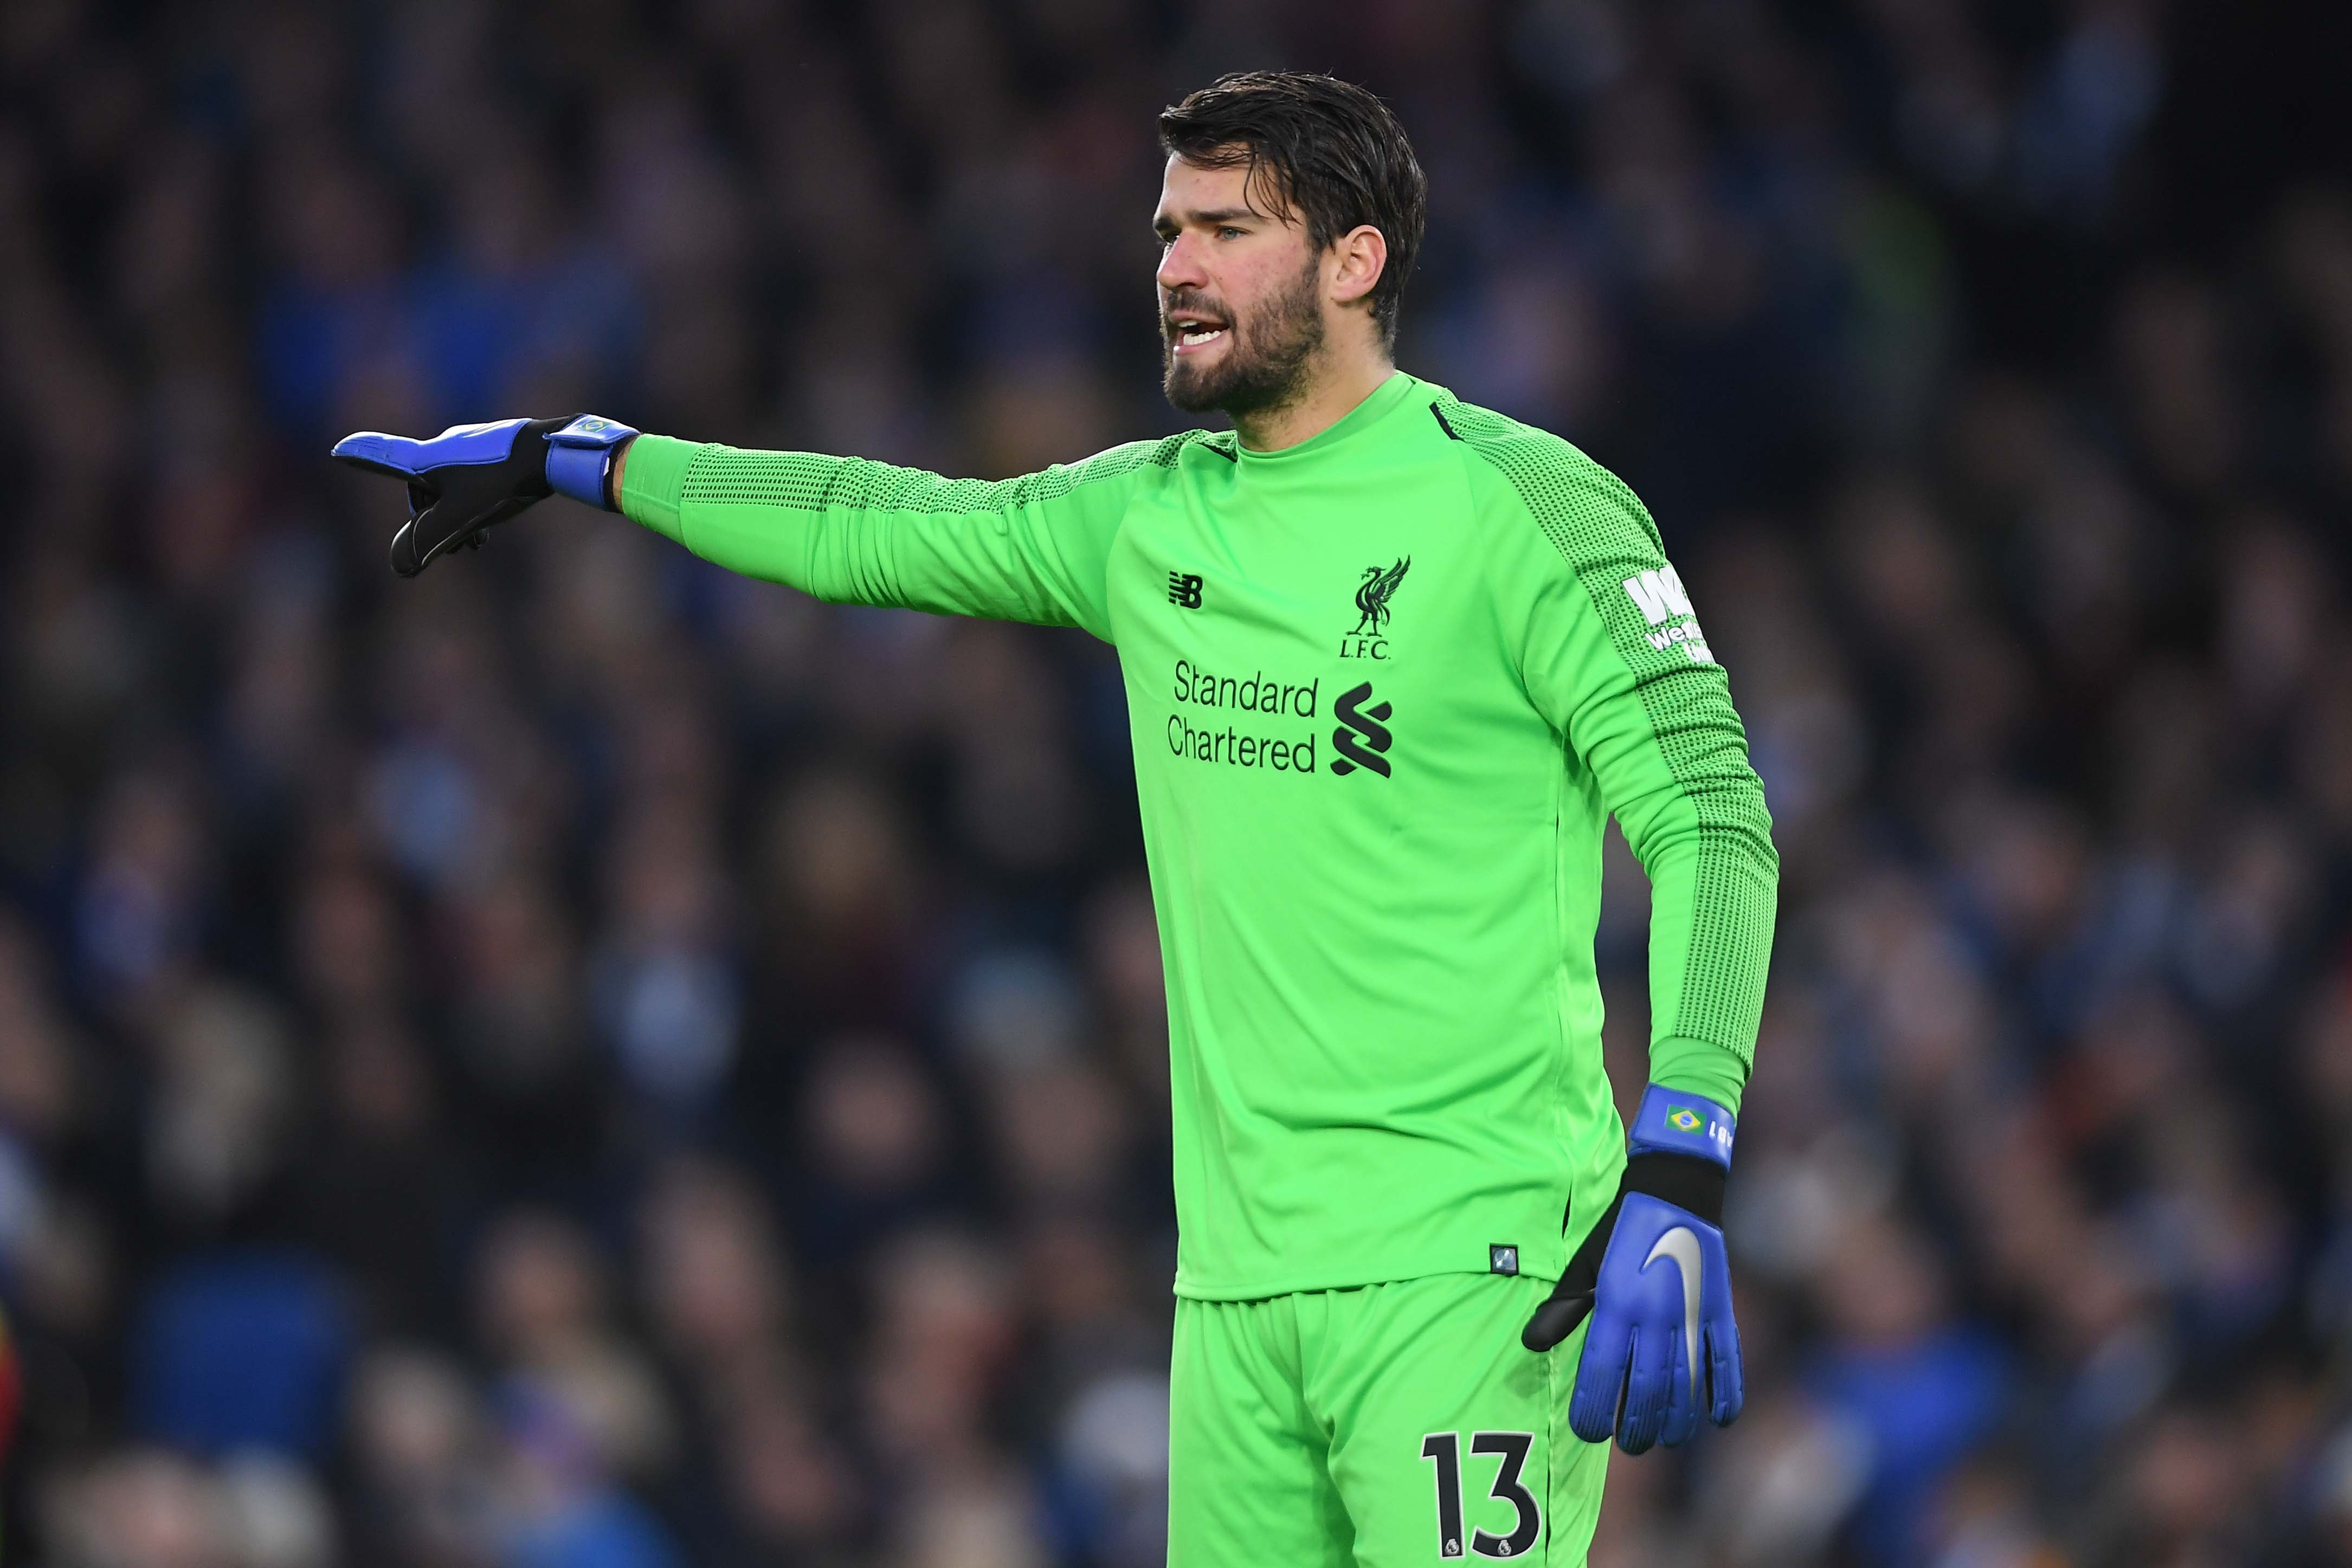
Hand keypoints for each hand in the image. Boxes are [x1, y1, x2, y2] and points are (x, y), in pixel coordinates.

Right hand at [331, 414, 637, 576]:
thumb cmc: (499, 484)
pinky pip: (475, 476)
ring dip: (457, 514)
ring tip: (478, 543)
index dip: (361, 456)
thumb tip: (399, 568)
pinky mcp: (497, 446)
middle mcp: (442, 446)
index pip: (383, 457)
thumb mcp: (458, 520)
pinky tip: (497, 514)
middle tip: (458, 548)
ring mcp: (471, 443)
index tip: (340, 450)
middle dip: (432, 518)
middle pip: (422, 487)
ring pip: (451, 485)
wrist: (549, 453)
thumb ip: (425, 543)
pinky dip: (477, 500)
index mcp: (425, 458)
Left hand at [1523, 1086, 1742, 1452]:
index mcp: (1616, 1302)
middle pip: (1645, 1390)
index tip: (1586, 1431)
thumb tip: (1531, 1344)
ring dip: (1675, 1421)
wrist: (1677, 1190)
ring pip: (1686, 1387)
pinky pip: (1726, 1363)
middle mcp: (1655, 1314)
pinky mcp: (1720, 1311)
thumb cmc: (1621, 1232)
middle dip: (1634, 1426)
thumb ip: (1563, 1308)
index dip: (1592, 1409)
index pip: (1600, 1372)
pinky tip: (1715, 1420)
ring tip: (1662, 1439)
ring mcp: (1692, 1315)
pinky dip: (1724, 1396)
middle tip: (1627, 1444)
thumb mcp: (1584, 1265)